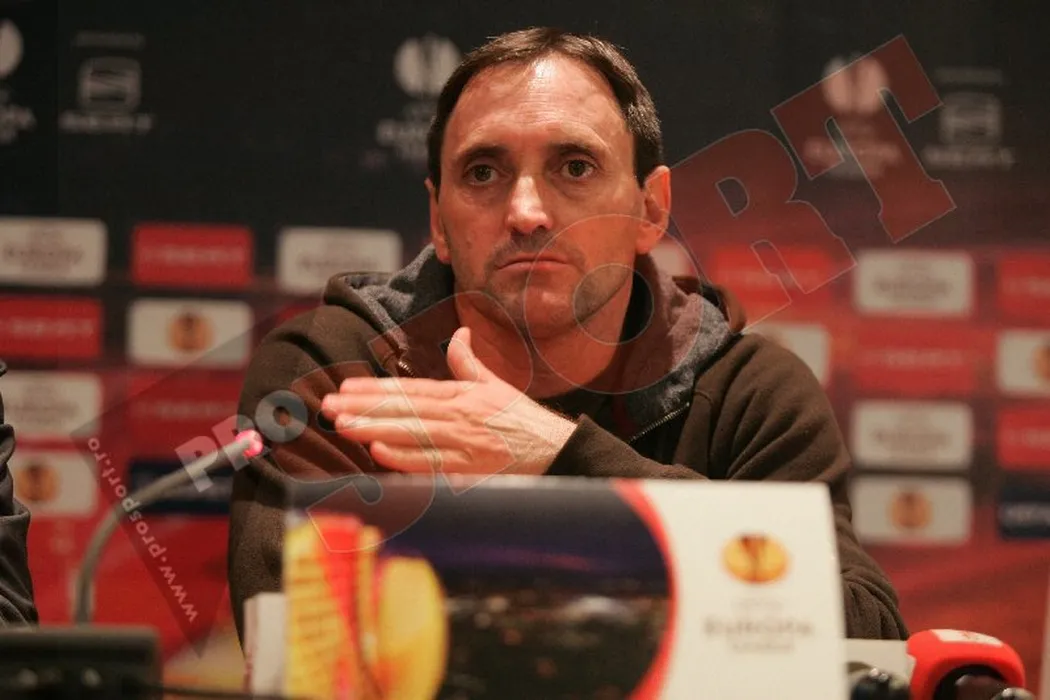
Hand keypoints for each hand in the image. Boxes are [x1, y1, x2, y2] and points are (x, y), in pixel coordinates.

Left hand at [320, 327, 577, 475]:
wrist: (557, 450)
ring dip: (375, 429)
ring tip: (343, 425)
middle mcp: (457, 416)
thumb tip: (460, 333)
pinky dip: (406, 458)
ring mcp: (462, 443)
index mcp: (460, 395)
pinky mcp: (469, 470)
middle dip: (363, 408)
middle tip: (328, 407)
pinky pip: (432, 464)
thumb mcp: (496, 385)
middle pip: (403, 410)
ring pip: (411, 434)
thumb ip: (470, 362)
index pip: (409, 390)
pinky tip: (379, 453)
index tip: (344, 389)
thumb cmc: (523, 421)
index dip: (375, 389)